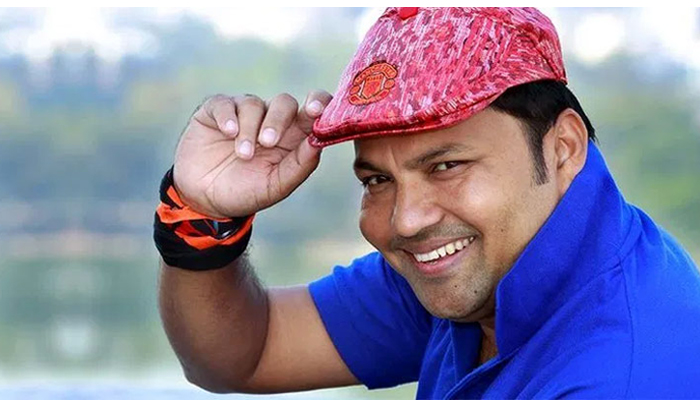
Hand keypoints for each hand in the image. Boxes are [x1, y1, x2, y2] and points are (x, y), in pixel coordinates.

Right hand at [172, 91, 331, 217]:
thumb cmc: (246, 192)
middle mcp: (270, 119)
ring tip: (243, 155)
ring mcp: (243, 113)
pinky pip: (225, 103)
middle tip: (268, 142)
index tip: (314, 110)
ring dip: (249, 129)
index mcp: (292, 136)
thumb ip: (300, 165)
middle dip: (278, 120)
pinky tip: (228, 133)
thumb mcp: (276, 186)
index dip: (319, 102)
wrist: (204, 200)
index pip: (314, 109)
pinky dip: (228, 116)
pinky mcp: (215, 111)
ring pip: (254, 104)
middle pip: (284, 102)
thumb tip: (319, 142)